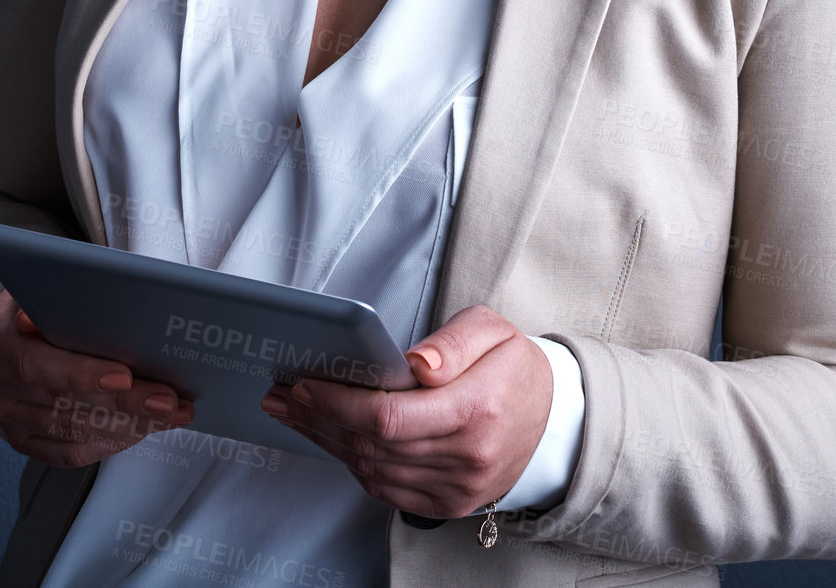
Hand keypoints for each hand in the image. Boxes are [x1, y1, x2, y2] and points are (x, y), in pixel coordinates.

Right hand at [0, 290, 194, 466]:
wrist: (12, 329)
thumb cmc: (40, 302)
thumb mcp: (49, 286)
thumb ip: (72, 298)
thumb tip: (121, 304)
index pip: (36, 364)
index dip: (81, 374)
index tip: (125, 377)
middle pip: (62, 403)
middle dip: (123, 405)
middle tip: (167, 401)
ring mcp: (6, 414)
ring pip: (71, 432)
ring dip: (127, 426)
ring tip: (167, 415)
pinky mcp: (22, 438)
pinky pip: (68, 453)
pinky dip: (110, 443)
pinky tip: (141, 429)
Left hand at [260, 305, 552, 517]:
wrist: (553, 421)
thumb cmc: (514, 368)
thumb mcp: (493, 331)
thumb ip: (453, 342)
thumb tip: (415, 364)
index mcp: (477, 409)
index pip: (389, 417)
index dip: (338, 404)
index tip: (304, 385)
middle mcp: (467, 457)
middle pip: (373, 445)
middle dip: (319, 419)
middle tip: (282, 396)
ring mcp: (457, 488)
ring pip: (373, 469)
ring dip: (327, 441)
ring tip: (295, 414)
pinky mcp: (448, 504)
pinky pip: (386, 489)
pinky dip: (353, 463)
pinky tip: (331, 438)